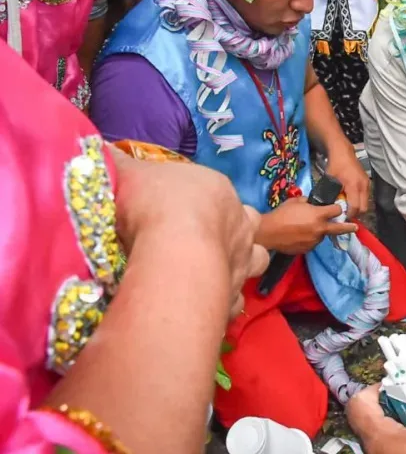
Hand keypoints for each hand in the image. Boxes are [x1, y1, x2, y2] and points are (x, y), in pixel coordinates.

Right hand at [110, 147, 268, 317]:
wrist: (172, 253)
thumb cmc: (152, 204)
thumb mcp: (125, 174)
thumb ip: (115, 163)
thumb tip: (100, 151)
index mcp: (219, 191)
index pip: (219, 193)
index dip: (204, 203)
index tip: (181, 211)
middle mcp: (240, 225)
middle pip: (248, 224)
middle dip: (232, 232)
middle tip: (203, 242)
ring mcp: (243, 262)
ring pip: (256, 260)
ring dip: (237, 265)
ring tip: (211, 272)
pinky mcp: (234, 296)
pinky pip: (234, 301)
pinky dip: (221, 302)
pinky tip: (201, 303)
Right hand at [257, 197, 358, 254]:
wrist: (268, 233)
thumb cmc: (281, 214)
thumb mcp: (295, 202)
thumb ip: (308, 202)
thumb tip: (312, 203)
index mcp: (318, 215)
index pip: (336, 210)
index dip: (336, 208)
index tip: (336, 208)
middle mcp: (319, 229)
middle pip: (339, 228)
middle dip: (349, 227)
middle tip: (356, 227)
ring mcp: (314, 240)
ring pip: (322, 235)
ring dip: (320, 231)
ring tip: (306, 228)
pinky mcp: (307, 249)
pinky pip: (313, 242)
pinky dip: (310, 238)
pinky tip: (300, 235)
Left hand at [327, 146, 370, 216]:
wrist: (343, 152)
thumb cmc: (335, 165)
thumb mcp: (330, 180)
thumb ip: (331, 194)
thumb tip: (330, 207)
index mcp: (354, 185)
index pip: (355, 207)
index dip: (349, 215)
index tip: (342, 217)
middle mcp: (363, 186)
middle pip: (364, 208)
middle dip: (355, 213)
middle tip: (345, 214)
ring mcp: (367, 184)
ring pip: (366, 203)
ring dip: (358, 207)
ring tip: (348, 206)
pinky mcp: (367, 182)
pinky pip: (366, 197)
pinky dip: (360, 201)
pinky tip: (351, 198)